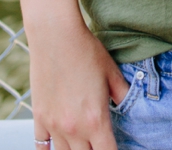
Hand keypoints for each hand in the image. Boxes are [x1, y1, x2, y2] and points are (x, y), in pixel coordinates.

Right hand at [28, 22, 130, 149]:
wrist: (55, 33)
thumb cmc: (85, 50)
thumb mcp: (112, 75)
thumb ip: (124, 97)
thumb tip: (131, 108)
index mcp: (96, 120)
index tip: (113, 149)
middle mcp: (74, 128)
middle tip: (98, 143)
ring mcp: (54, 124)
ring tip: (81, 145)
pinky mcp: (39, 115)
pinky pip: (42, 145)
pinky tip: (58, 147)